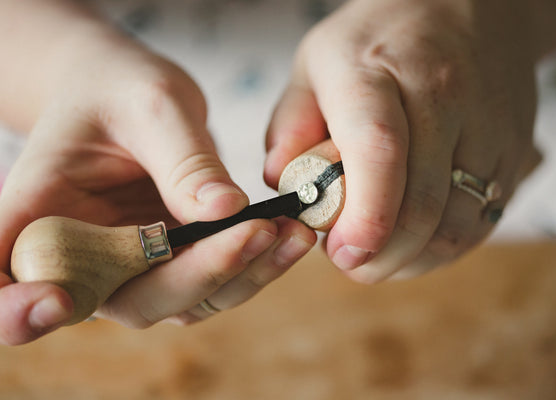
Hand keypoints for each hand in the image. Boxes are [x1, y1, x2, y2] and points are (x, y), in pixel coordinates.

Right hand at [0, 33, 315, 344]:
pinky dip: (256, 264)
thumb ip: (182, 161)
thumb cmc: (120, 88)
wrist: (131, 92)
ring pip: (186, 300)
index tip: (53, 304)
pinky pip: (217, 281)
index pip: (11, 279)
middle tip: (257, 232)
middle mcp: (85, 254)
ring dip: (243, 275)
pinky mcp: (175, 262)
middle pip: (129, 299)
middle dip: (198, 275)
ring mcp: (134, 266)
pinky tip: (290, 235)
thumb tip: (224, 212)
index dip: (17, 310)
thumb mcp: (151, 106)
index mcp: (40, 212)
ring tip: (291, 233)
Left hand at [264, 0, 539, 281]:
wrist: (468, 8)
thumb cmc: (377, 41)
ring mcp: (486, 124)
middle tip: (352, 263)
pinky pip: (481, 220)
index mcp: (376, 71)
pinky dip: (445, 248)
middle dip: (382, 256)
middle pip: (421, 203)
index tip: (342, 253)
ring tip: (381, 256)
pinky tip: (416, 244)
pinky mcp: (513, 149)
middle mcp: (441, 95)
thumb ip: (290, 125)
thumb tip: (282, 186)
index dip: (364, 216)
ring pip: (456, 224)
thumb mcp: (316, 64)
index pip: (378, 150)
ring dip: (413, 259)